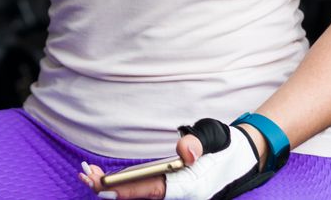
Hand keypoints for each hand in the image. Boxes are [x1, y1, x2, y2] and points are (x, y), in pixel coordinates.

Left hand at [76, 120, 271, 199]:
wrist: (246, 155)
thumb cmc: (228, 145)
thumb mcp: (214, 136)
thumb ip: (197, 142)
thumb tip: (184, 151)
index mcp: (187, 186)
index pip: (149, 190)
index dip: (122, 190)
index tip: (99, 185)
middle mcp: (180, 194)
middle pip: (139, 195)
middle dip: (109, 188)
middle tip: (83, 174)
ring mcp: (177, 193)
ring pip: (140, 194)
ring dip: (113, 186)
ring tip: (88, 175)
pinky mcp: (174, 188)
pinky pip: (145, 190)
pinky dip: (124, 185)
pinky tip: (108, 178)